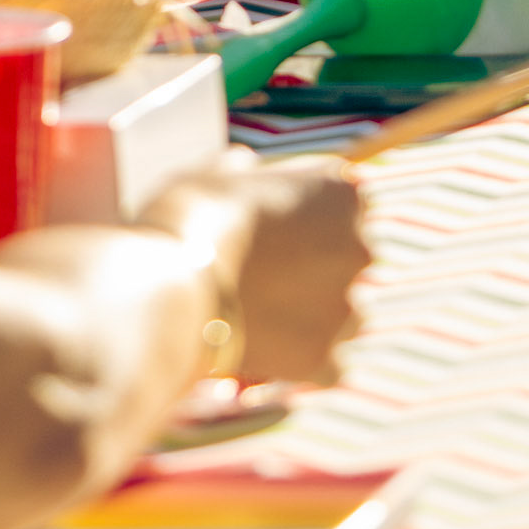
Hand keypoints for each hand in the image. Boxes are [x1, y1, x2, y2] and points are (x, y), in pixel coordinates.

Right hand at [144, 153, 368, 386]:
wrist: (170, 287)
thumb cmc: (189, 217)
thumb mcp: (215, 173)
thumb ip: (244, 170)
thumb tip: (244, 167)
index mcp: (342, 193)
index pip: (345, 202)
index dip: (308, 215)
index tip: (279, 225)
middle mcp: (359, 248)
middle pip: (347, 258)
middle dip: (314, 265)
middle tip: (265, 272)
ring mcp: (347, 306)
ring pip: (343, 312)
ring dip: (311, 312)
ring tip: (259, 313)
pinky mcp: (327, 358)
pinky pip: (326, 360)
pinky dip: (300, 356)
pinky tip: (263, 347)